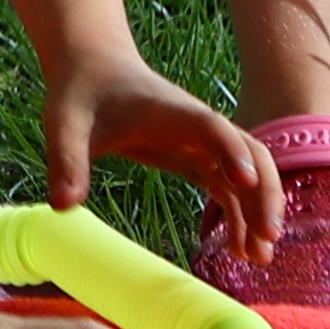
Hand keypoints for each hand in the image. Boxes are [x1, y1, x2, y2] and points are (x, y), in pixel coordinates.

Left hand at [47, 56, 281, 274]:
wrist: (93, 69)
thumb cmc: (81, 92)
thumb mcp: (64, 124)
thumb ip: (66, 160)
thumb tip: (63, 207)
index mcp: (170, 111)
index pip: (212, 127)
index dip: (232, 152)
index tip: (246, 183)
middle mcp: (197, 126)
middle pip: (249, 153)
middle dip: (264, 194)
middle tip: (266, 239)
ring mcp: (201, 143)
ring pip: (247, 174)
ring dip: (258, 211)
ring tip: (258, 259)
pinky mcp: (195, 158)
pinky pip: (228, 187)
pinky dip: (238, 215)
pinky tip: (239, 249)